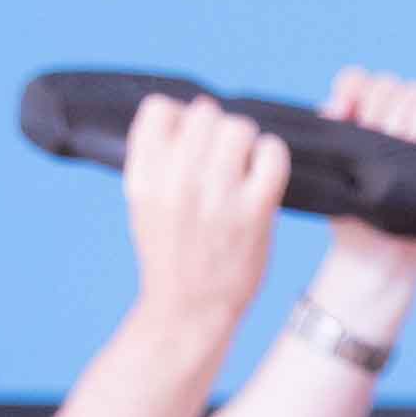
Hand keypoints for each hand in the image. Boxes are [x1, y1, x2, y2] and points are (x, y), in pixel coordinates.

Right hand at [115, 89, 290, 325]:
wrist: (190, 308)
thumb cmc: (171, 254)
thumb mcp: (143, 204)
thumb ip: (155, 160)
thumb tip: (182, 114)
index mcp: (144, 178)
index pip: (160, 108)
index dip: (180, 116)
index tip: (189, 137)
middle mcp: (178, 182)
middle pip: (204, 112)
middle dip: (216, 129)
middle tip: (222, 156)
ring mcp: (218, 196)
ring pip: (239, 128)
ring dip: (246, 142)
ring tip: (242, 166)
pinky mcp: (255, 211)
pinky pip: (272, 154)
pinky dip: (271, 156)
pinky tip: (263, 173)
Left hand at [310, 65, 415, 299]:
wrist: (377, 255)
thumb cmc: (350, 218)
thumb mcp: (327, 173)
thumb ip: (328, 140)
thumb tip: (329, 110)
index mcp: (360, 120)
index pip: (358, 80)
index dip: (350, 89)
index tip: (339, 114)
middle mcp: (392, 121)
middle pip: (387, 82)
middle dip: (376, 103)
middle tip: (371, 132)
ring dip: (401, 109)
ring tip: (394, 137)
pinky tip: (414, 137)